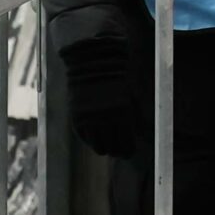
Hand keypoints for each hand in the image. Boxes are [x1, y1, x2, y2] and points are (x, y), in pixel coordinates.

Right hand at [61, 44, 143, 158]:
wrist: (91, 62)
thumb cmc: (117, 78)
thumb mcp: (131, 96)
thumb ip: (135, 117)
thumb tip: (137, 135)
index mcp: (124, 112)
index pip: (126, 144)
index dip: (127, 151)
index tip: (127, 152)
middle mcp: (107, 117)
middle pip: (113, 149)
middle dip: (117, 151)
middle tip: (119, 151)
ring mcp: (90, 118)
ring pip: (99, 147)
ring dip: (104, 148)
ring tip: (108, 145)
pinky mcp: (77, 117)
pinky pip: (85, 138)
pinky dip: (91, 141)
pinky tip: (96, 138)